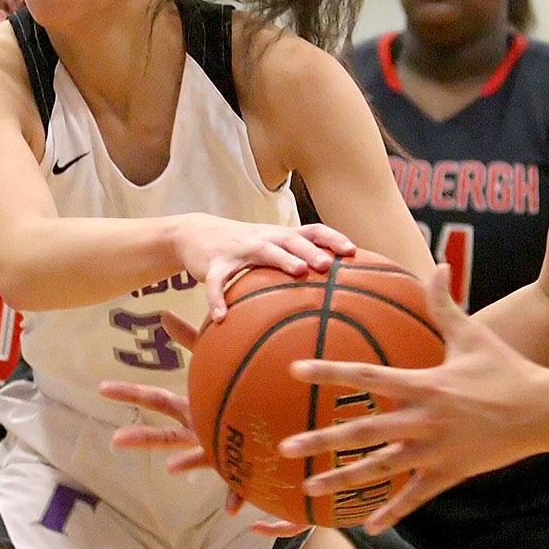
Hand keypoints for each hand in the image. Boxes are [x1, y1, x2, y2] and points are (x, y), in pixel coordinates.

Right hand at [100, 313, 295, 533]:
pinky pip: (237, 484)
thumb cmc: (237, 394)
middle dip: (141, 438)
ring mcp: (216, 454)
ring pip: (196, 459)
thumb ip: (192, 341)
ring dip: (185, 463)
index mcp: (190, 410)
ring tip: (170, 467)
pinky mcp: (239, 468)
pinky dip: (234, 495)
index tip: (101, 390)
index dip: (129, 394)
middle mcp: (198, 434)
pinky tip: (232, 510)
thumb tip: (164, 314)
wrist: (268, 428)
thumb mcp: (213, 366)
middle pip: (164, 435)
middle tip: (114, 440)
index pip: (154, 399)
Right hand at [171, 215, 355, 318]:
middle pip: (290, 239)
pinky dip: (217, 299)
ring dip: (282, 259)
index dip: (332, 238)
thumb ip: (295, 259)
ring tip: (299, 272)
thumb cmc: (244, 245)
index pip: (311, 230)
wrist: (195, 232)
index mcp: (279, 235)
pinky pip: (215, 282)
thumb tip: (332, 286)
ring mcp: (238, 249)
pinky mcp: (213, 264)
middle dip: (311, 250)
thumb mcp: (270, 246)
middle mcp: (262, 238)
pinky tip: (221, 318)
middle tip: (328, 265)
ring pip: (262, 251)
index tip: (352, 252)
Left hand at [275, 265, 548, 529]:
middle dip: (321, 440)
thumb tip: (438, 264)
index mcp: (423, 384)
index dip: (329, 372)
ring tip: (309, 487)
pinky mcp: (449, 474)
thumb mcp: (473, 334)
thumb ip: (445, 304)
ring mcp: (435, 451)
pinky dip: (393, 511)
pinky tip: (368, 526)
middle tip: (285, 447)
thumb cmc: (505, 369)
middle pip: (362, 432)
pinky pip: (415, 496)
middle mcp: (423, 420)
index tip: (294, 370)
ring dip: (343, 479)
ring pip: (381, 469)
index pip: (366, 375)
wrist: (544, 411)